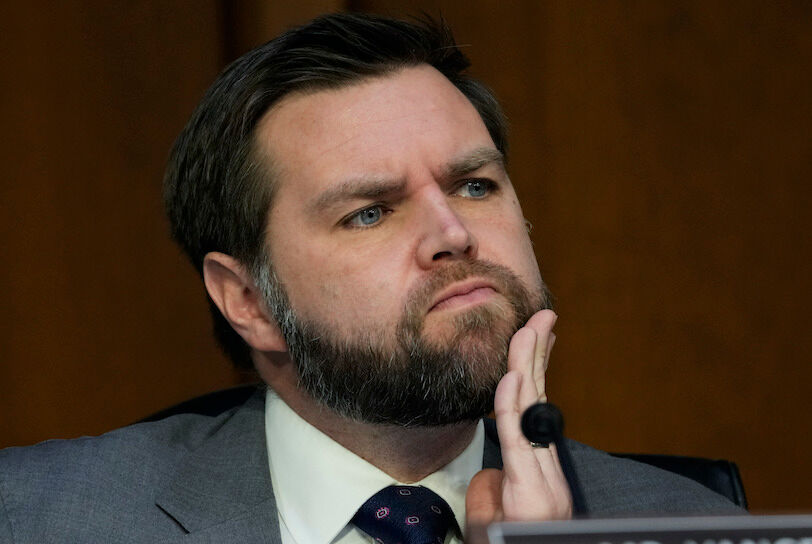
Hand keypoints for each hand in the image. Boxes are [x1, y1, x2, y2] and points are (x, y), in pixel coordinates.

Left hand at [466, 310, 571, 532]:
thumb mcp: (494, 519)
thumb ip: (493, 487)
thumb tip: (487, 470)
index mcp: (538, 475)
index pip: (536, 410)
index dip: (535, 369)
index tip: (536, 334)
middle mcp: (546, 475)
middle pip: (538, 402)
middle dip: (538, 354)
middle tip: (543, 316)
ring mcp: (542, 485)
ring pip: (531, 414)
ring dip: (529, 366)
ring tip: (530, 328)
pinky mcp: (531, 496)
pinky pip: (518, 442)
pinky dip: (513, 406)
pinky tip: (512, 377)